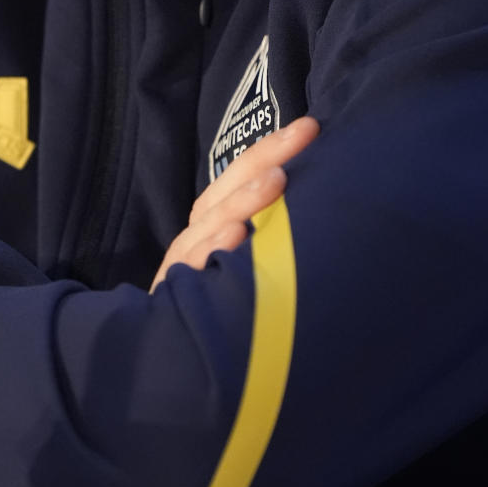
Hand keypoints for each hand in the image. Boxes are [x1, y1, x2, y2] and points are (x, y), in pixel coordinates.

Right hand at [149, 117, 318, 290]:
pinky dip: (213, 249)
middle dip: (263, 160)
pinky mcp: (177, 297)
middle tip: (298, 138)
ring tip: (276, 180)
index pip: (242, 174)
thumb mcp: (245, 260)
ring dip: (243, 200)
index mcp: (215, 220)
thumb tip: (309, 197)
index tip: (310, 127)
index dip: (273, 147)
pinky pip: (194, 270)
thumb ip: (268, 229)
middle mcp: (200, 235)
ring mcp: (186, 265)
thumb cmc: (221, 301)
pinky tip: (236, 235)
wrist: (177, 359)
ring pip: (211, 224)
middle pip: (227, 189)